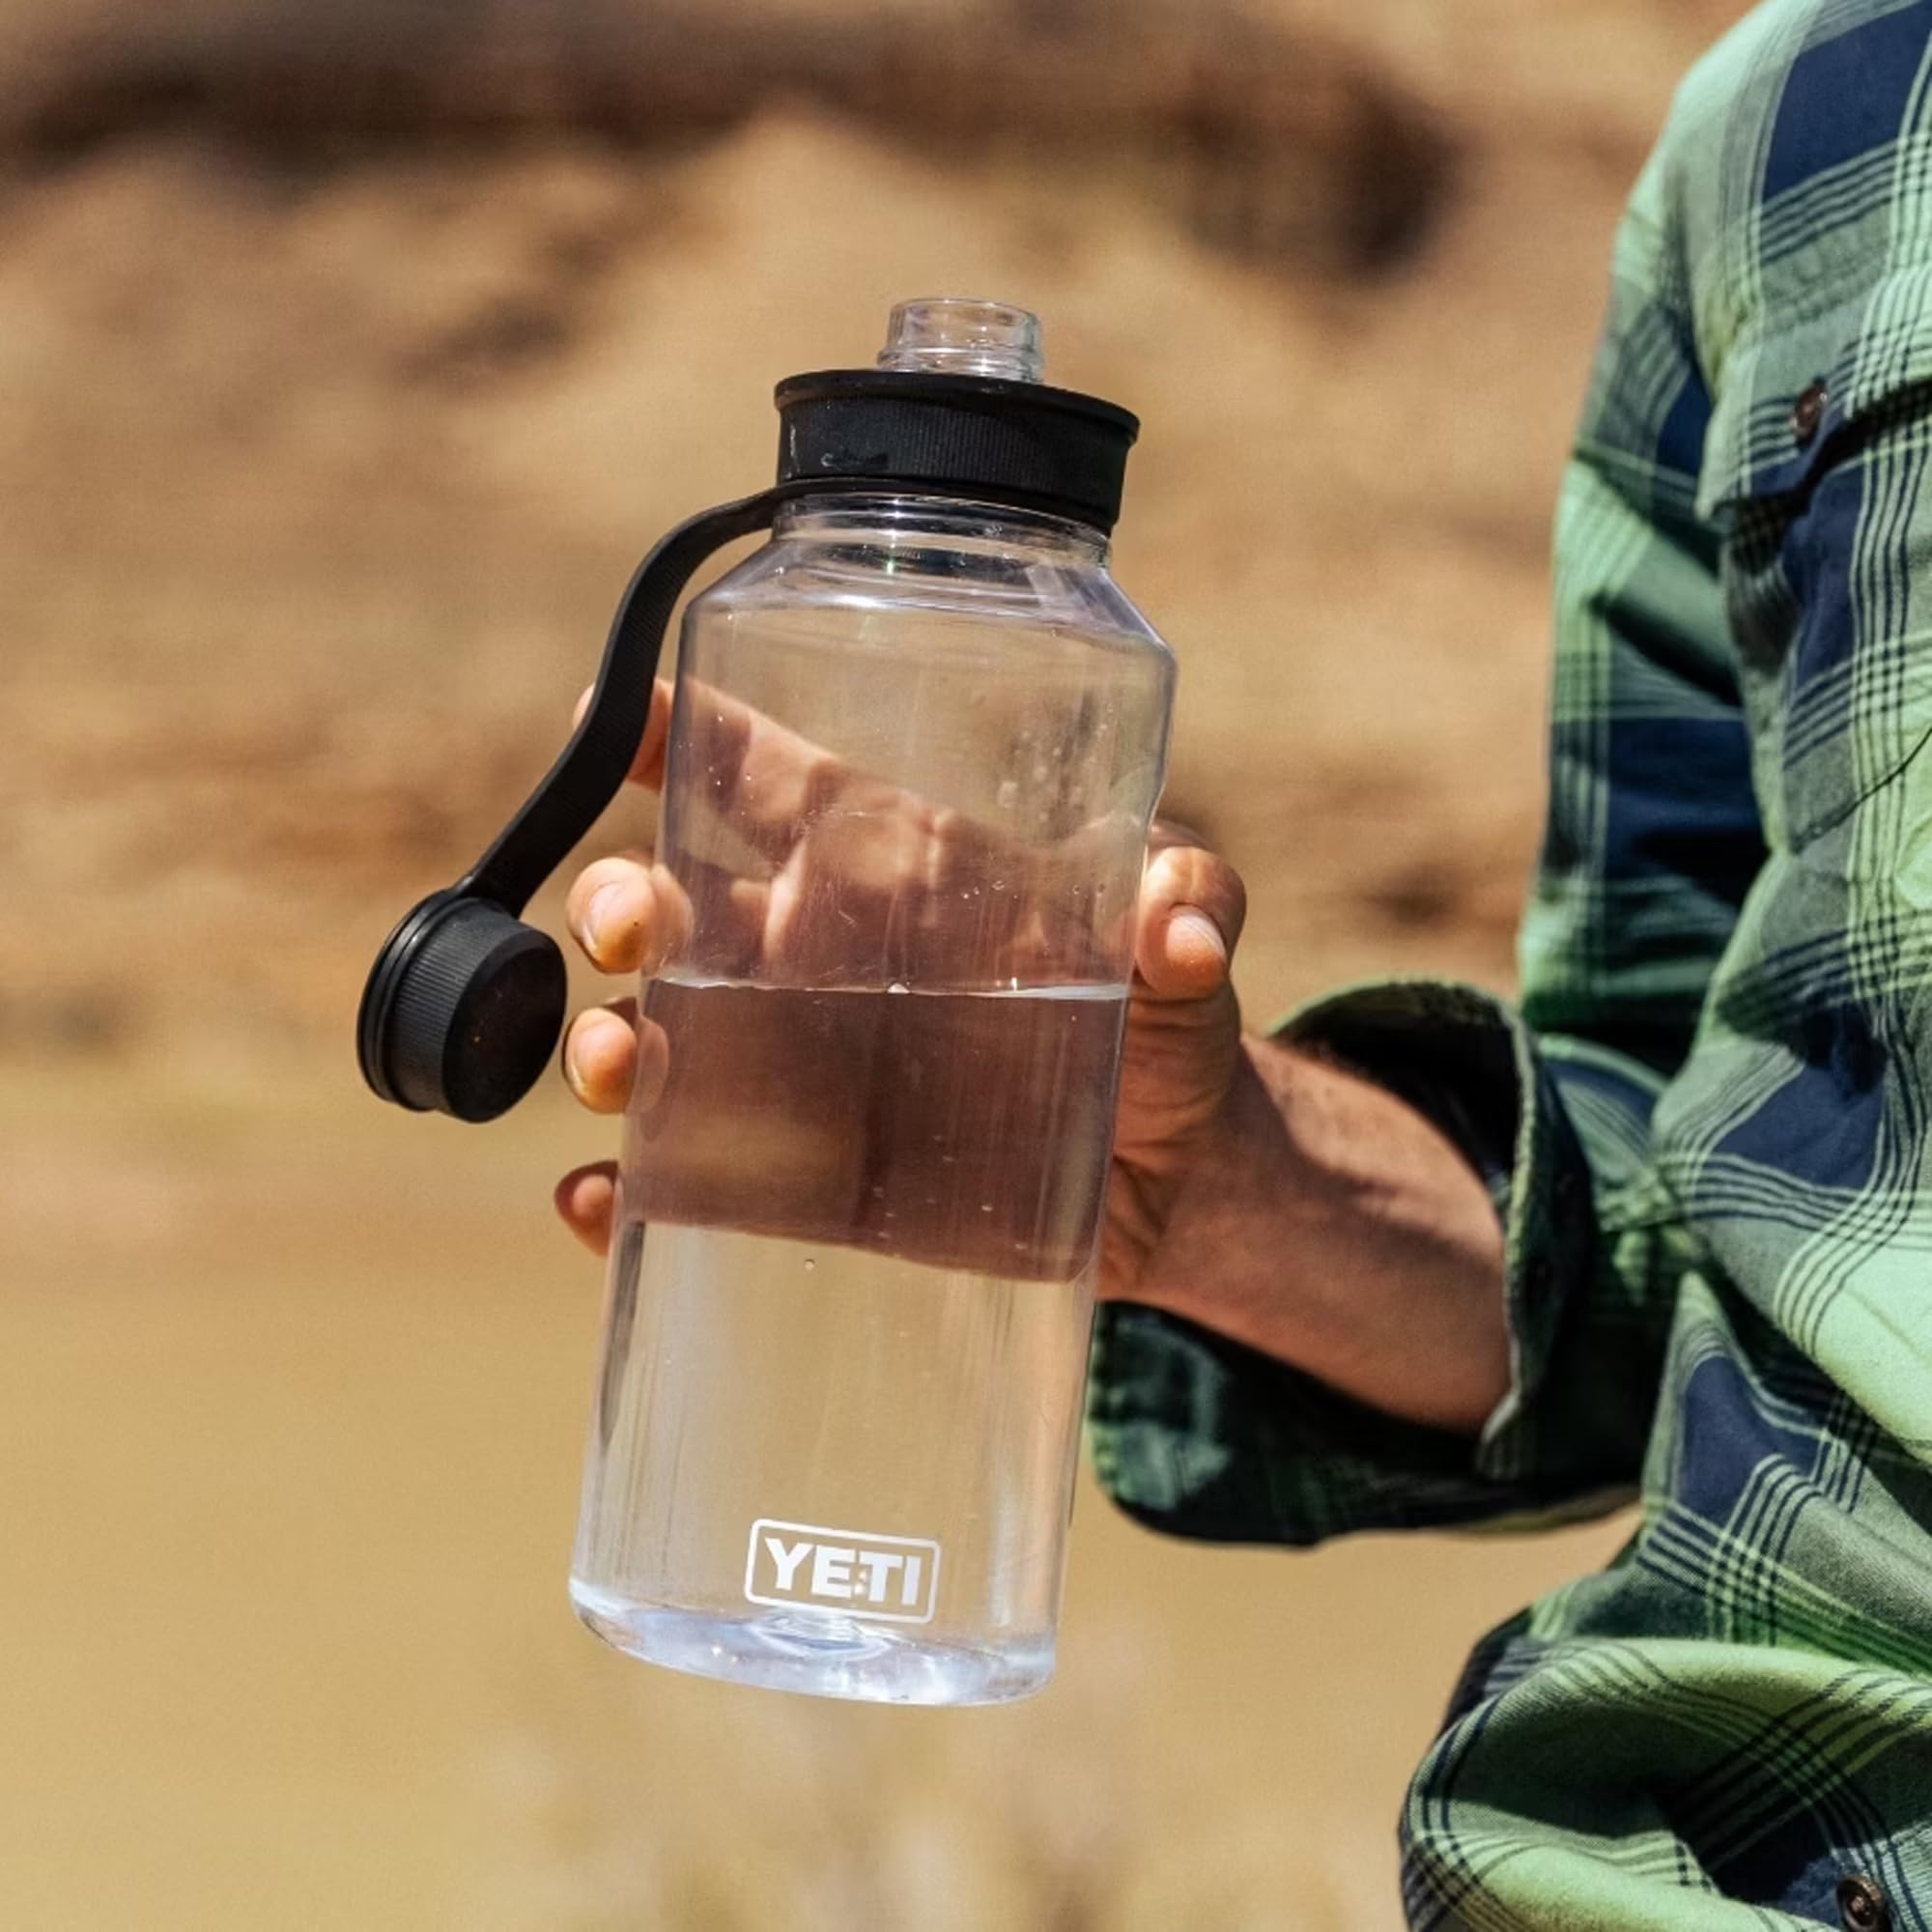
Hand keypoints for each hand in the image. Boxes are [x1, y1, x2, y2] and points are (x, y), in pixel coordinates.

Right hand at [552, 678, 1507, 1432]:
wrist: (1170, 1180)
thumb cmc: (1162, 1021)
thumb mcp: (1183, 946)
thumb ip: (1191, 903)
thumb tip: (1180, 932)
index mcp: (880, 866)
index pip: (757, 777)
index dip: (676, 731)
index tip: (610, 714)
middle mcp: (807, 962)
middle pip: (668, 909)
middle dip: (617, 901)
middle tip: (631, 926)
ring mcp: (789, 1079)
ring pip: (651, 1042)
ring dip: (605, 1045)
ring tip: (616, 1066)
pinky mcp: (797, 1188)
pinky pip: (682, 1186)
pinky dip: (626, 1194)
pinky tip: (601, 1202)